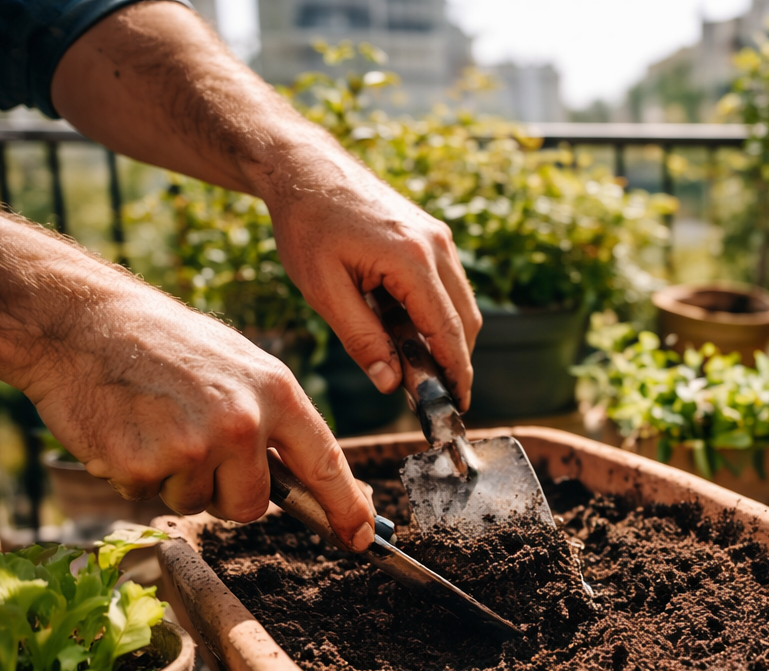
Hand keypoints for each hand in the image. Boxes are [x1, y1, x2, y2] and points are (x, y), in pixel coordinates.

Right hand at [22, 276, 376, 548]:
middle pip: (251, 505)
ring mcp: (193, 445)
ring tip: (154, 421)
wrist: (80, 322)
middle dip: (225, 491)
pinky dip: (134, 472)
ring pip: (197, 502)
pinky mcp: (143, 464)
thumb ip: (275, 418)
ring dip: (175, 477)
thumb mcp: (238, 365)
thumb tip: (312, 478)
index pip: (325, 461)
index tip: (363, 537)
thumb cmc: (163, 344)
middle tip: (192, 442)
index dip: (346, 506)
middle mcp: (242, 420)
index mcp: (275, 391)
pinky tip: (125, 428)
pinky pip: (148, 495)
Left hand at [50, 2, 481, 409]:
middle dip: (454, 361)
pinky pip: (446, 286)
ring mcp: (438, 237)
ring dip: (444, 338)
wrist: (303, 167)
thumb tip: (391, 383)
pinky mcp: (431, 235)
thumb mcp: (324, 290)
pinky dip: (435, 314)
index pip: (448, 332)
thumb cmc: (306, 225)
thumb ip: (362, 339)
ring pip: (461, 305)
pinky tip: (402, 327)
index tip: (456, 405)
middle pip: (464, 322)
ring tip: (410, 361)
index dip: (455, 374)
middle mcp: (436, 246)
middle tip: (430, 393)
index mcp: (411, 260)